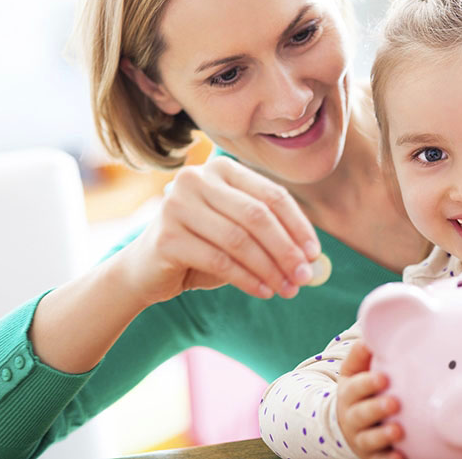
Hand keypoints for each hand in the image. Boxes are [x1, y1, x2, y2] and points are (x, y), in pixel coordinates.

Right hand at [119, 157, 320, 306]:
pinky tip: (263, 291)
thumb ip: (273, 238)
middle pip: (257, 216)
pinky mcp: (166, 236)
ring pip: (239, 240)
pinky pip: (219, 261)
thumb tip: (314, 258)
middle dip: (286, 249)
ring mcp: (177, 205)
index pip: (271, 195)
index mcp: (222, 170)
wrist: (147, 269)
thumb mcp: (241, 234)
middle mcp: (196, 179)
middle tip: (304, 276)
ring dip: (270, 268)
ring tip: (288, 289)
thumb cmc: (204, 248)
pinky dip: (247, 279)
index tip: (314, 253)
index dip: (297, 225)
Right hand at [337, 342, 404, 458]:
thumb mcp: (355, 370)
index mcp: (349, 391)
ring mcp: (361, 437)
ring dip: (383, 436)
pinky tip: (401, 457)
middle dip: (376, 409)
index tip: (384, 377)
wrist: (346, 424)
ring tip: (398, 431)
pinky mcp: (371, 455)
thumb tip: (373, 323)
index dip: (368, 382)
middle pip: (361, 413)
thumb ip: (363, 352)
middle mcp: (352, 415)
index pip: (355, 385)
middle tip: (394, 403)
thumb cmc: (359, 390)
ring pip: (369, 439)